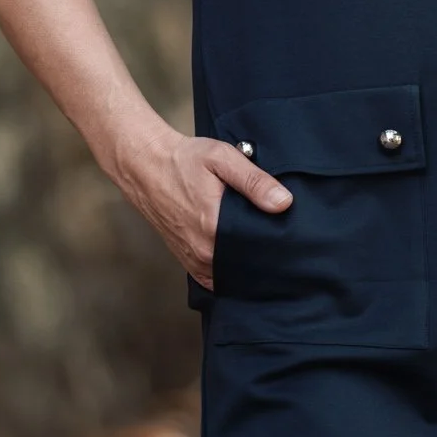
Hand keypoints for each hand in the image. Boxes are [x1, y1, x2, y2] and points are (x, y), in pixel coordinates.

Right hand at [113, 126, 291, 289]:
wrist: (145, 166)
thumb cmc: (183, 160)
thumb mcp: (222, 158)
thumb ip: (254, 181)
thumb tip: (284, 203)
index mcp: (213, 226)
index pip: (259, 249)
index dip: (278, 243)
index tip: (292, 236)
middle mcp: (202, 250)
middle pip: (248, 265)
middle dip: (266, 256)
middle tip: (281, 240)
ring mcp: (193, 259)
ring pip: (232, 274)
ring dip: (248, 265)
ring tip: (264, 248)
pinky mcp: (187, 262)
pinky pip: (216, 277)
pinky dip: (230, 271)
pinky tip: (242, 257)